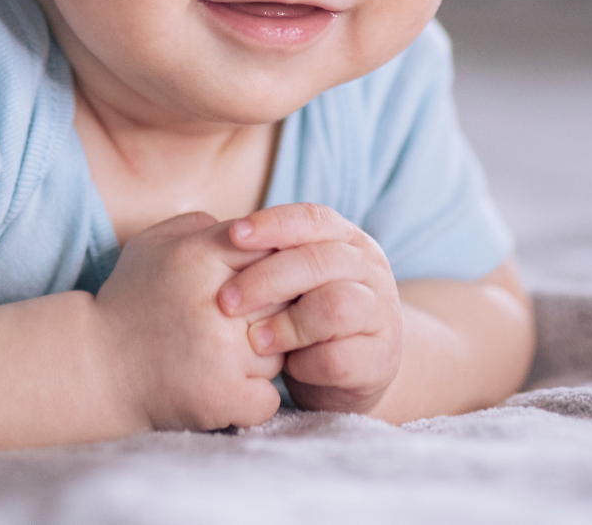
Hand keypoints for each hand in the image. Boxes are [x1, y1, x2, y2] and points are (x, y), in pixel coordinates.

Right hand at [94, 211, 284, 431]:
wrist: (94, 366)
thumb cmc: (128, 303)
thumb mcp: (151, 245)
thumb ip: (200, 226)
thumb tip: (251, 231)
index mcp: (202, 256)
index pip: (273, 252)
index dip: (265, 276)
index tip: (247, 294)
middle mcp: (218, 301)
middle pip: (285, 302)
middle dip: (266, 317)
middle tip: (231, 329)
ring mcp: (225, 352)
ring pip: (281, 351)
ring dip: (258, 360)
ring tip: (216, 360)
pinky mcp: (225, 396)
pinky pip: (269, 398)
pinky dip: (251, 399)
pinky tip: (221, 390)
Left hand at [217, 203, 400, 413]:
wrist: (352, 372)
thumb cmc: (307, 316)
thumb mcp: (291, 281)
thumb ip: (268, 258)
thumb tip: (210, 235)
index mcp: (347, 241)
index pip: (312, 219)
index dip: (273, 224)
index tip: (233, 235)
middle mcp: (369, 270)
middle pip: (320, 261)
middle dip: (267, 279)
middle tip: (225, 302)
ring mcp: (380, 314)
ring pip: (336, 306)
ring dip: (287, 324)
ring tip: (254, 341)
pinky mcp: (381, 359)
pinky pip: (340, 358)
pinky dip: (306, 363)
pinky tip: (287, 369)